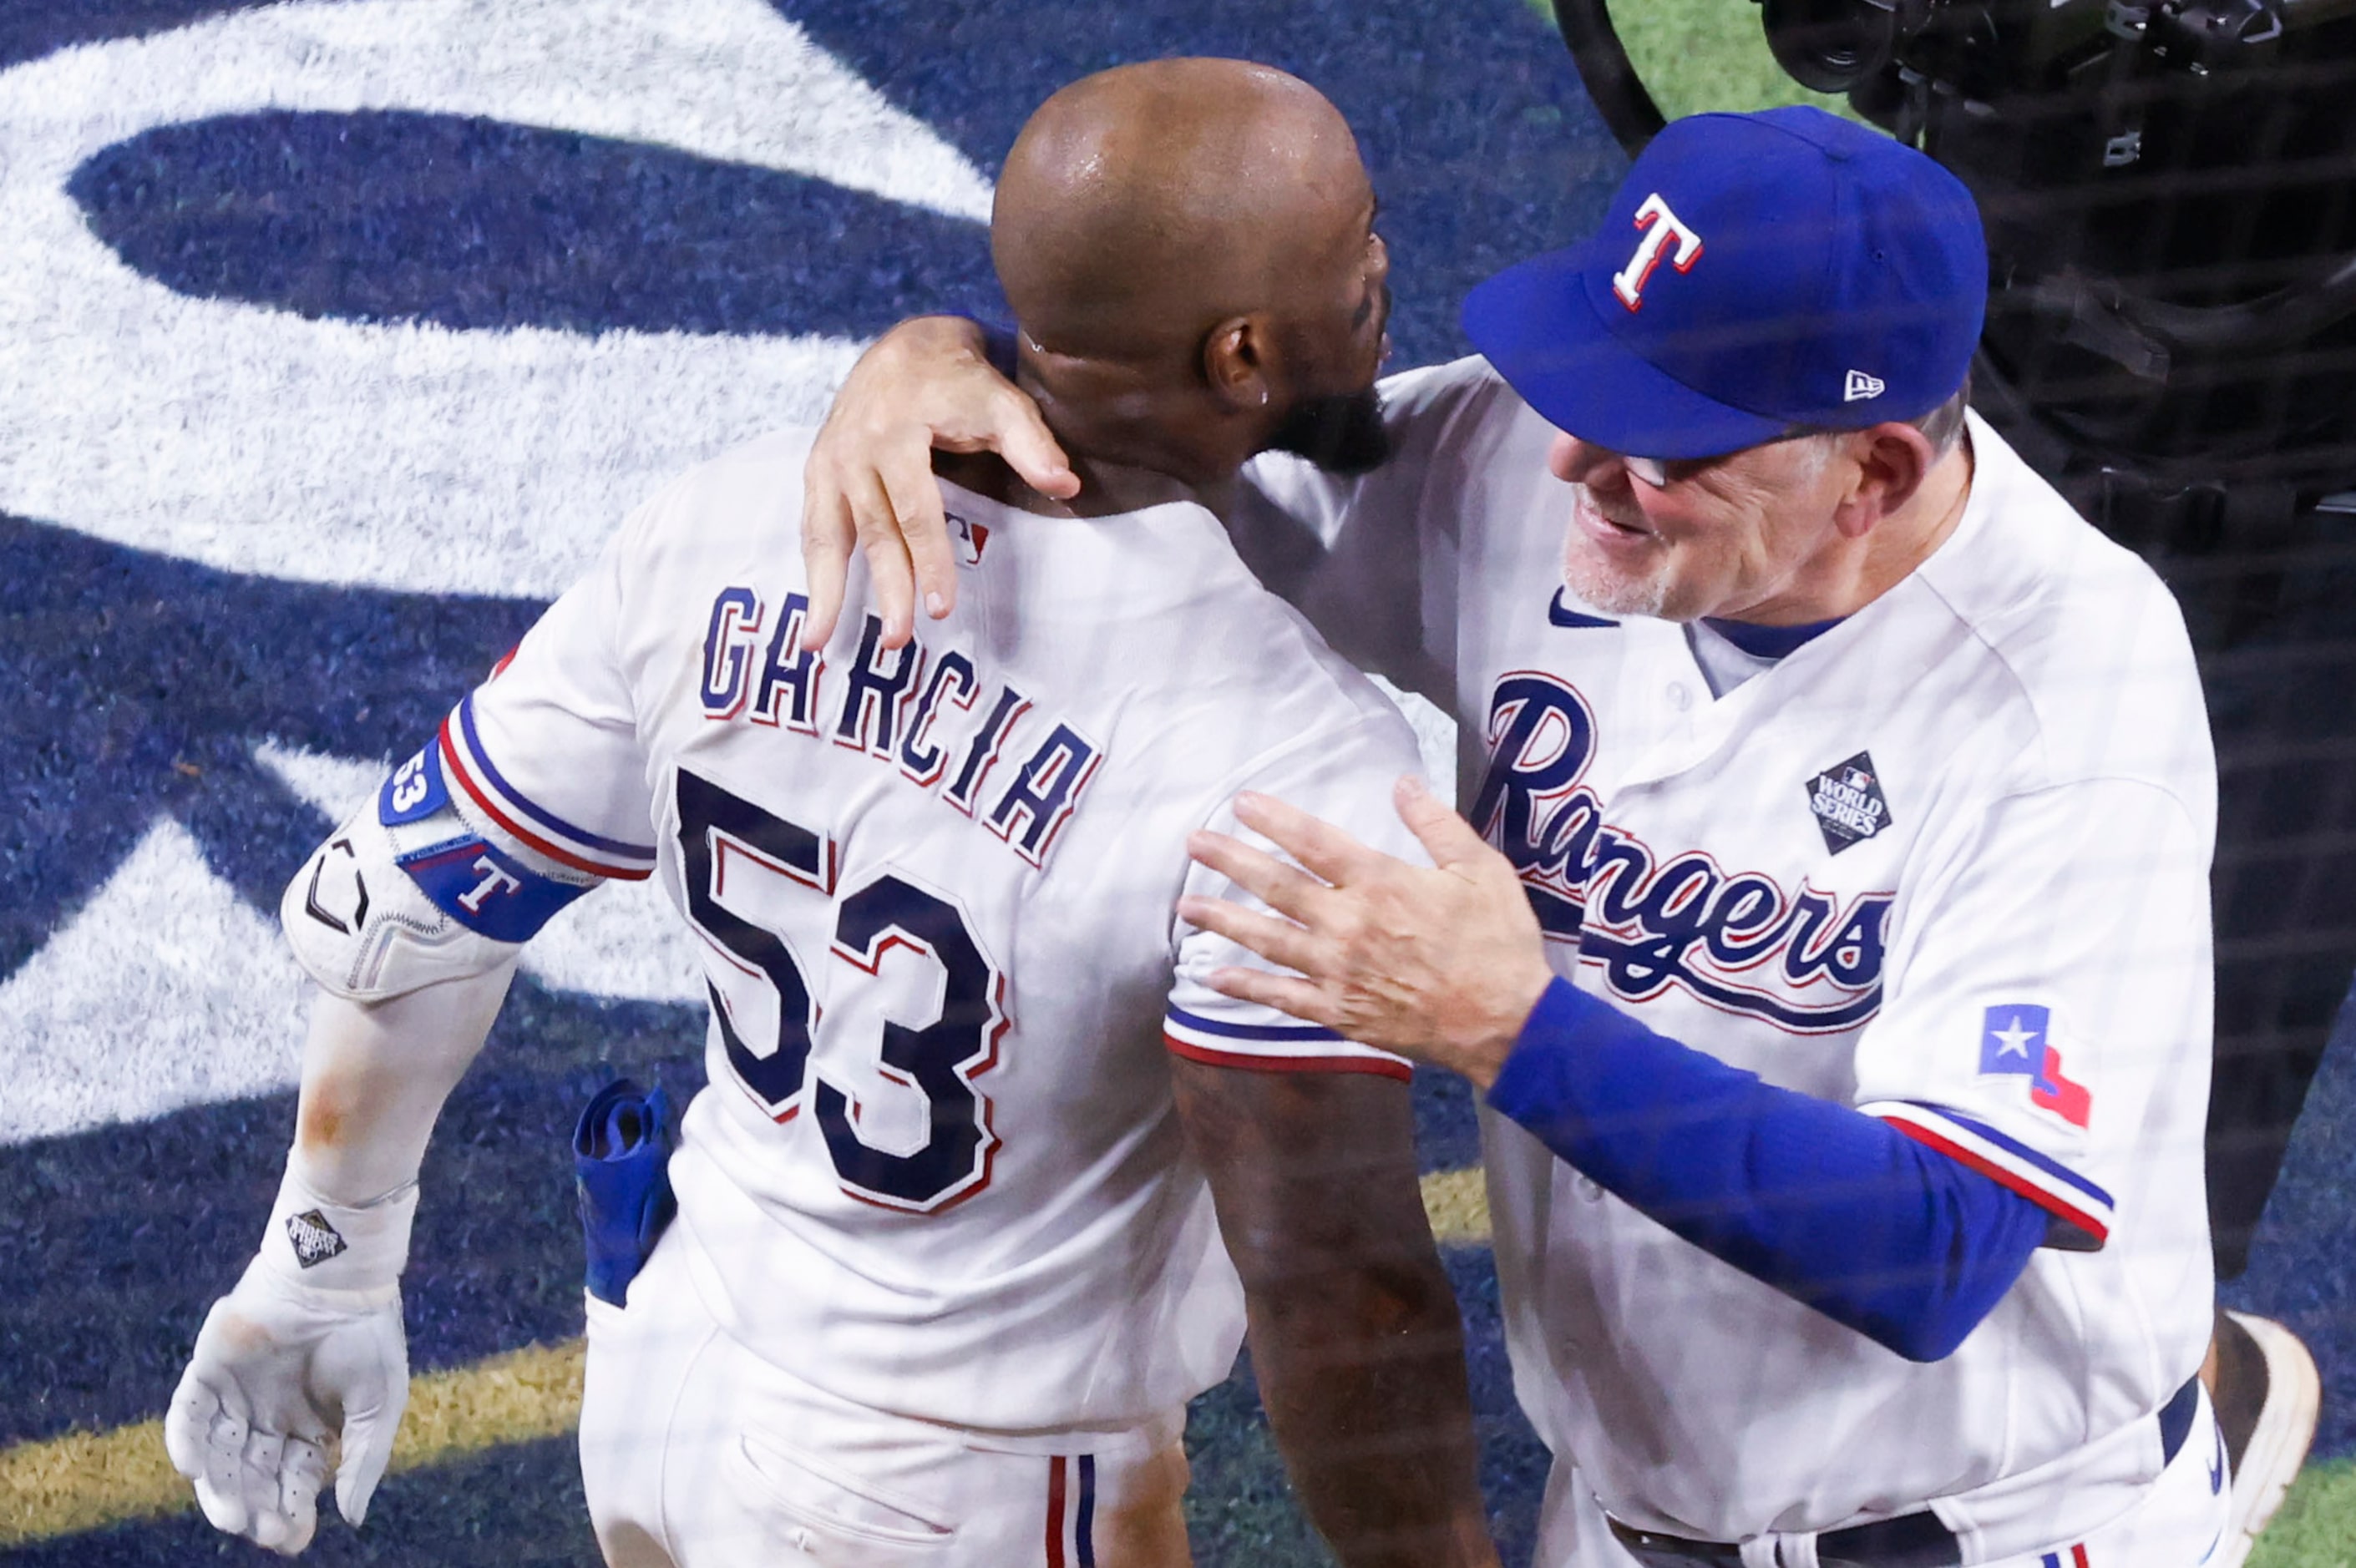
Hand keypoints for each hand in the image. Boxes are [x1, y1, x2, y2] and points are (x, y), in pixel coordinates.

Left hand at [164, 1258, 407, 1553]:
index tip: (292, 1538)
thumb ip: (365, 1460)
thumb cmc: (368, 1335)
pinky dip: (185, 1439)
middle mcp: (268, 1418)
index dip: (292, 1513)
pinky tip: (191, 1466)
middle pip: (251, 1476)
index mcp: (309, 1429)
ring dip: (219, 1486)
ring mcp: (236, 1395)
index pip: (293, 1484)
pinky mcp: (209, 1369)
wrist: (340, 1275)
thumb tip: (351, 1519)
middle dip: (255, 1507)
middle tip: (258, 1531)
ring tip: (230, 1514)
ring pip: (217, 1454)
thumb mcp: (380, 1403)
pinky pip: (188, 1412)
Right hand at [800, 316, 1077, 650]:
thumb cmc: (960, 379)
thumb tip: (1066, 485)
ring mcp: (829, 461)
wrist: (907, 345)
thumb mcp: (1001, 400)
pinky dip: (812, 572)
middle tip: (898, 641)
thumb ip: (1031, 444)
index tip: (941, 607)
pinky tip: (815, 613)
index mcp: (895, 432)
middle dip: (886, 588)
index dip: (928, 559)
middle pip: (872, 530)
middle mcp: (852, 448)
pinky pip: (813, 527)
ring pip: (827, 534)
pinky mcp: (817, 471)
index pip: (915, 509)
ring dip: (828, 592)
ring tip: (821, 644)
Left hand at [1178, 776, 1555, 1088]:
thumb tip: (1402, 783)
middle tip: (1194, 842)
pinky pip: (1282, 997)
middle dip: (1231, 861)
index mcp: (1381, 882)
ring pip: (1267, 939)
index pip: (1313, 842)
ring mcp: (1338, 971)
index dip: (1274, 820)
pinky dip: (1246, 987)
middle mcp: (1348, 923)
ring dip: (1224, 920)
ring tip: (1186, 904)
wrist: (1506, 1023)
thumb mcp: (1481, 869)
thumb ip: (1436, 824)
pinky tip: (1214, 976)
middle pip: (1276, 886)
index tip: (1240, 803)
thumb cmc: (1498, 943)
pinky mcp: (1340, 1011)